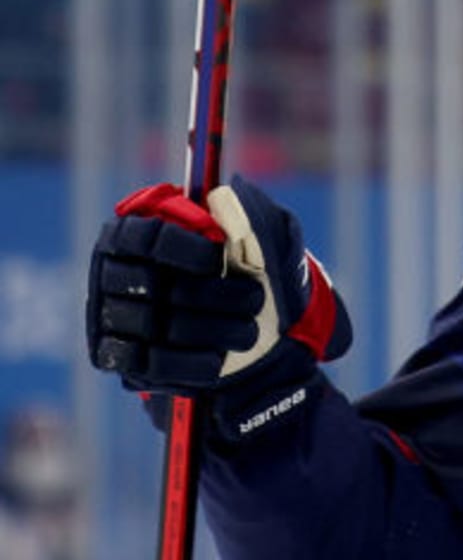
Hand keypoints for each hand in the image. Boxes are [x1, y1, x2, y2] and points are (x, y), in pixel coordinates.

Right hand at [87, 178, 350, 441]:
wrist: (245, 324)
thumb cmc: (244, 270)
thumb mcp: (257, 237)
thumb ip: (244, 214)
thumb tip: (222, 196)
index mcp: (133, 232)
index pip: (143, 236)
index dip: (180, 248)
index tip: (217, 259)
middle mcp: (110, 271)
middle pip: (154, 285)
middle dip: (215, 296)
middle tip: (256, 300)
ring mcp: (108, 314)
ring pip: (157, 325)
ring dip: (214, 330)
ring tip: (250, 331)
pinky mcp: (115, 355)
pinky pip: (148, 363)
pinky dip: (190, 362)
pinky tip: (220, 358)